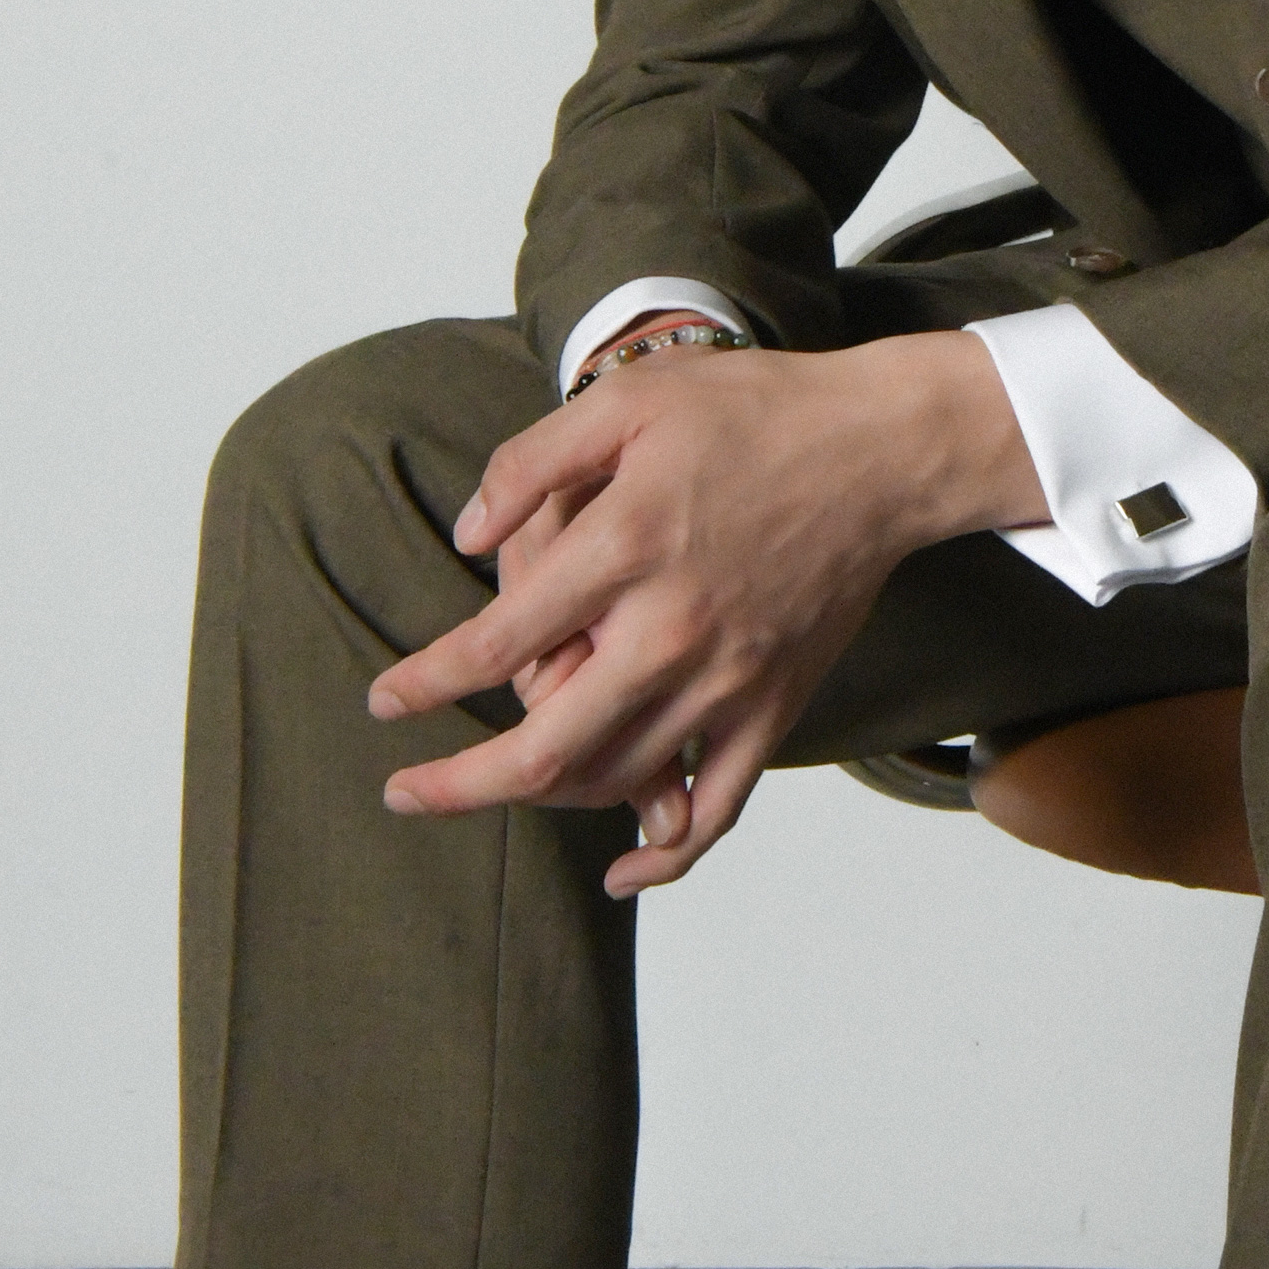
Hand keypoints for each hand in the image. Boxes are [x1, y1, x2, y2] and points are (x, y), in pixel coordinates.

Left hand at [366, 330, 1042, 896]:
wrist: (883, 451)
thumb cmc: (756, 413)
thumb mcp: (630, 398)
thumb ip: (534, 463)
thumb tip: (467, 538)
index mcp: (628, 546)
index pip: (499, 642)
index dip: (428, 681)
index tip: (385, 701)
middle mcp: (673, 629)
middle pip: (545, 745)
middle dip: (458, 784)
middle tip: (402, 793)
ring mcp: (729, 680)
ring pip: (617, 779)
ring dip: (543, 798)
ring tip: (496, 786)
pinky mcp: (775, 706)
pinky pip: (717, 806)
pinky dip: (668, 851)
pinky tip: (622, 869)